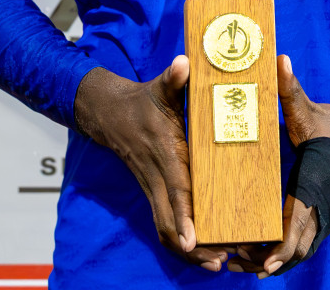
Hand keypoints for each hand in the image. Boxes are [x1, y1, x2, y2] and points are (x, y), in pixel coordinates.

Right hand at [73, 59, 229, 271]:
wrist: (109, 113)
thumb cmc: (143, 100)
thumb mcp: (160, 87)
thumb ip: (174, 78)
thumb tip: (184, 64)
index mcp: (164, 153)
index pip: (175, 189)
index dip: (183, 215)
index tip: (194, 238)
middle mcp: (156, 176)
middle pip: (169, 220)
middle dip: (193, 245)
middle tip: (221, 260)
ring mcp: (152, 187)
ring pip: (164, 228)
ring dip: (187, 251)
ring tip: (216, 264)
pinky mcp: (152, 193)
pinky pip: (163, 224)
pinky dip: (179, 241)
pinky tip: (201, 253)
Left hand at [227, 55, 329, 276]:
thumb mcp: (313, 109)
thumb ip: (291, 88)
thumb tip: (279, 59)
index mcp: (316, 186)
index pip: (298, 225)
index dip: (281, 248)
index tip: (263, 261)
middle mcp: (322, 208)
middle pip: (296, 250)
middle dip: (265, 261)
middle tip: (235, 261)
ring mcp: (326, 216)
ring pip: (301, 251)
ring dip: (273, 260)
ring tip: (242, 263)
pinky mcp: (325, 216)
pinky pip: (305, 242)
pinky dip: (285, 251)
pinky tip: (262, 252)